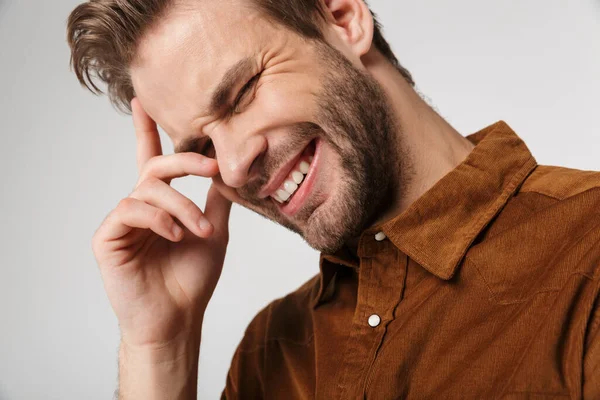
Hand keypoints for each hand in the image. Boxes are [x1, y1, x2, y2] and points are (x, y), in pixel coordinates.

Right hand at [92, 98, 231, 350]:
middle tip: (213, 168)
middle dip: (186, 161)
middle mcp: (140, 205)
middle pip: (157, 165)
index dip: (146, 129)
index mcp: (161, 202)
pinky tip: (175, 236)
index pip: (152, 158)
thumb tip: (238, 161)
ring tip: (199, 232)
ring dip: (181, 207)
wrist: (178, 317)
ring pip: (149, 189)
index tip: (142, 100)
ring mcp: (122, 220)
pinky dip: (158, 219)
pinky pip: (131, 209)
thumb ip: (219, 197)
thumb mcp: (214, 230)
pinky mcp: (107, 236)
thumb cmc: (192, 276)